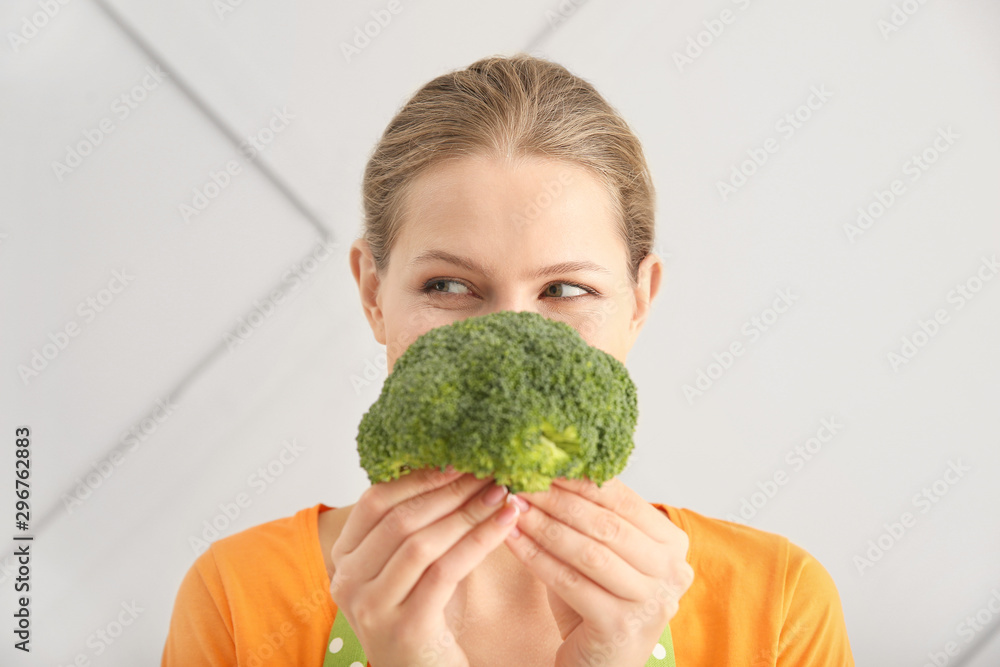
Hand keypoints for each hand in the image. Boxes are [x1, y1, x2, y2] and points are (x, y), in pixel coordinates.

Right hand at [329, 467, 520, 666]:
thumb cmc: (422, 619)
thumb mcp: (405, 570)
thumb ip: (413, 527)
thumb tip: (453, 467)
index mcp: (344, 560)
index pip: (374, 501)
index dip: (418, 476)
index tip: (458, 459)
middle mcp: (348, 583)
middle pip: (400, 519)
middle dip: (449, 491)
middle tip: (488, 471)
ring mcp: (372, 608)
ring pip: (423, 543)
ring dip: (468, 513)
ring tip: (501, 493)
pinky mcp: (405, 628)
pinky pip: (446, 571)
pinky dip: (479, 541)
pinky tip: (505, 524)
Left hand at [504, 476, 693, 666]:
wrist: (601, 665)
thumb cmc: (598, 604)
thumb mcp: (603, 555)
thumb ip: (590, 519)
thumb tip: (550, 469)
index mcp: (673, 545)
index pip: (624, 501)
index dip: (581, 480)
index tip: (545, 463)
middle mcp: (671, 572)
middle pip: (606, 524)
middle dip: (559, 499)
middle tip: (524, 480)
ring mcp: (649, 602)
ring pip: (588, 552)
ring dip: (544, 525)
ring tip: (515, 505)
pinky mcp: (620, 626)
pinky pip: (570, 582)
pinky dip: (536, 557)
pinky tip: (512, 538)